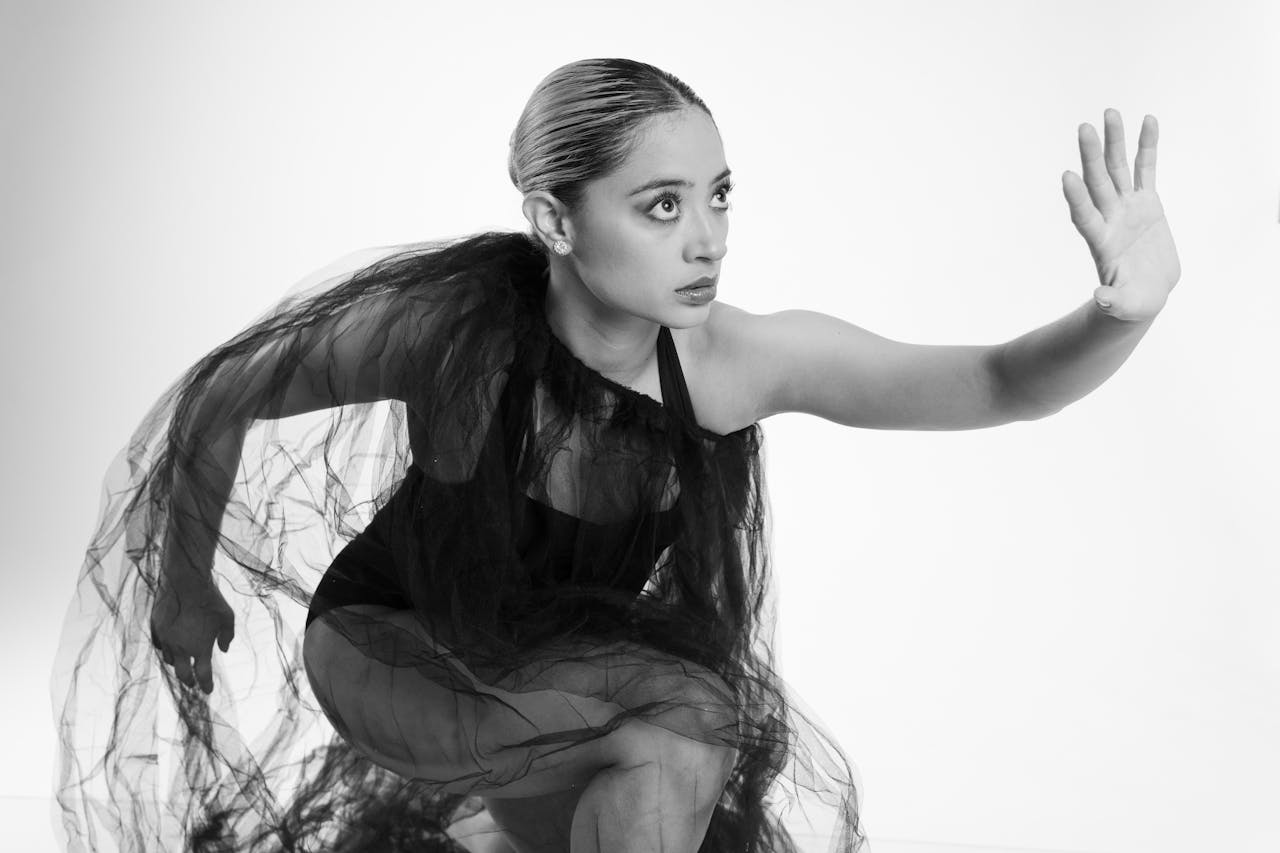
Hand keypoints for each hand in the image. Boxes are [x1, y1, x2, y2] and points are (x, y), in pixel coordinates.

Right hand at [150, 577, 234, 694]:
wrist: (185, 581)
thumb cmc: (211, 599)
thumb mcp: (228, 617)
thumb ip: (227, 636)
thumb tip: (224, 650)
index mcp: (200, 649)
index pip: (203, 676)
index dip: (206, 685)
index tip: (207, 691)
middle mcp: (180, 649)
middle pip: (182, 675)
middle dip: (188, 681)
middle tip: (193, 684)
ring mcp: (165, 639)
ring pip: (168, 659)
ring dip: (176, 663)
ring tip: (182, 663)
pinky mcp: (155, 628)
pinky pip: (159, 645)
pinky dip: (165, 648)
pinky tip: (170, 646)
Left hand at [1062, 109, 1181, 321]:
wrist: (1147, 292)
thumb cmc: (1134, 303)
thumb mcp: (1126, 307)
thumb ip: (1113, 302)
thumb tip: (1100, 300)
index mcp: (1101, 242)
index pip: (1084, 215)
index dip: (1076, 197)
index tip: (1066, 176)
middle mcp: (1109, 218)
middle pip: (1097, 183)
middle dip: (1092, 156)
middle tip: (1083, 128)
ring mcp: (1126, 207)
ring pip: (1118, 169)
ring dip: (1114, 142)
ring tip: (1110, 112)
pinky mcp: (1147, 202)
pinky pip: (1146, 168)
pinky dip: (1146, 146)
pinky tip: (1148, 120)